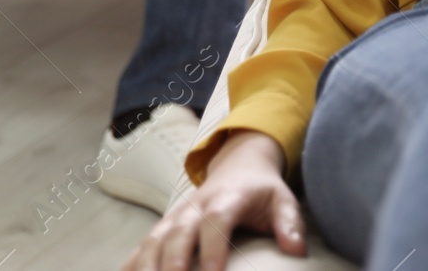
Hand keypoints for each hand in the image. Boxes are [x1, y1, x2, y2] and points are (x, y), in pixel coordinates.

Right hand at [121, 130, 308, 270]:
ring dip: (147, 267)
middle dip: (172, 261)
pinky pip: (140, 248)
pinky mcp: (162, 228)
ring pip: (153, 240)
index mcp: (228, 198)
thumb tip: (297, 250)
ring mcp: (175, 216)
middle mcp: (196, 206)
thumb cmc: (262, 192)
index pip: (218, 220)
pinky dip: (130, 268)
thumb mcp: (283, 200)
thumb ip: (290, 223)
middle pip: (179, 231)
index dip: (213, 247)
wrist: (239, 166)